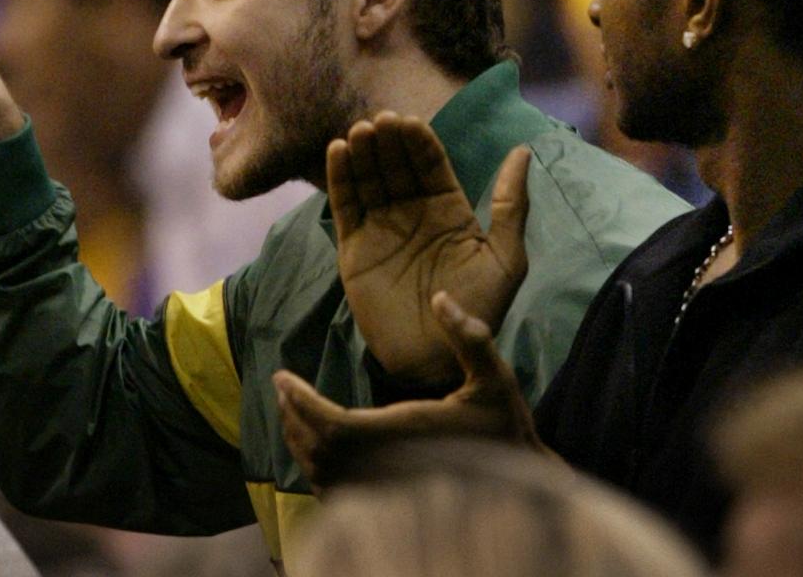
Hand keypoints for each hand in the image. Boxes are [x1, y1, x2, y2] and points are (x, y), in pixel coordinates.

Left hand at [273, 292, 545, 490]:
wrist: (520, 487)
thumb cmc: (505, 430)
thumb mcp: (497, 378)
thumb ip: (471, 338)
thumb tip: (440, 296)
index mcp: (406, 435)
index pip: (335, 424)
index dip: (302, 402)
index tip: (281, 377)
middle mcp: (387, 469)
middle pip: (317, 449)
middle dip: (293, 415)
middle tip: (282, 387)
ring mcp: (382, 492)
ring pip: (321, 473)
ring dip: (299, 439)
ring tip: (291, 408)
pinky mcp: (383, 506)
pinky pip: (333, 492)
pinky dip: (315, 465)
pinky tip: (315, 443)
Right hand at [328, 111, 529, 383]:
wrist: (439, 359)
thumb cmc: (480, 310)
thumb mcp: (506, 258)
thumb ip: (511, 205)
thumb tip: (522, 150)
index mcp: (449, 210)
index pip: (431, 165)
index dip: (419, 142)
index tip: (409, 121)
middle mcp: (413, 213)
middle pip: (397, 166)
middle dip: (389, 142)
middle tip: (381, 121)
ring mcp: (382, 229)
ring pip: (370, 180)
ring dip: (364, 153)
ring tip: (360, 132)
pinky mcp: (354, 248)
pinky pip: (346, 206)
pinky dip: (340, 178)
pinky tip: (338, 150)